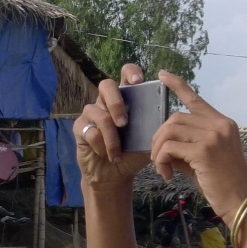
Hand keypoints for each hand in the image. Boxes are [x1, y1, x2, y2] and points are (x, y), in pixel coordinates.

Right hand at [74, 64, 152, 186]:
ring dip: (111, 135)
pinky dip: (101, 146)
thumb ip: (154, 126)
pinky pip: (90, 131)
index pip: (126, 74)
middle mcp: (107, 102)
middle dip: (116, 103)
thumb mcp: (147, 140)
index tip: (138, 81)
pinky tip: (108, 155)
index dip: (131, 72)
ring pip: (98, 113)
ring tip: (118, 151)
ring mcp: (92, 113)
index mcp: (126, 99)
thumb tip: (165, 118)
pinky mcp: (81, 128)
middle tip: (124, 123)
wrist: (115, 175)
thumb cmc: (133, 153)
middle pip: (106, 85)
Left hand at [151, 71, 246, 219]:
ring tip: (162, 168)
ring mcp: (213, 136)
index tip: (162, 75)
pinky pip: (169, 148)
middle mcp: (219, 125)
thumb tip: (164, 141)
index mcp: (222, 123)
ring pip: (170, 131)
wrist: (240, 201)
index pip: (196, 99)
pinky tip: (167, 175)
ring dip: (158, 150)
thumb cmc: (223, 184)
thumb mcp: (205, 158)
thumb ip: (187, 144)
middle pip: (175, 118)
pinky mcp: (204, 151)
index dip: (177, 85)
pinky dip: (161, 161)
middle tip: (158, 159)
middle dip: (159, 138)